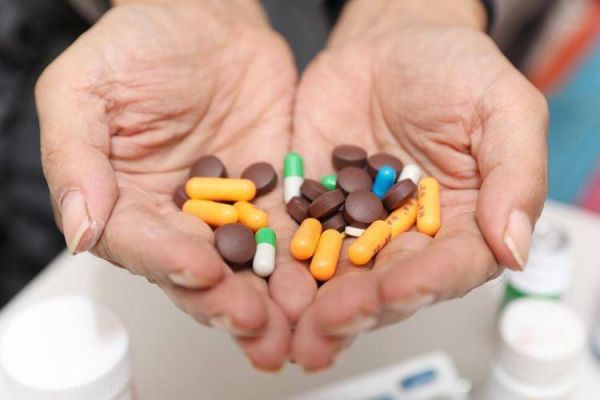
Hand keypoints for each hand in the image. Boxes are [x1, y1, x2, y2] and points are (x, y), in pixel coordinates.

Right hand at [36, 0, 297, 370]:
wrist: (205, 17)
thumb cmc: (138, 44)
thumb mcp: (84, 89)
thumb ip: (73, 158)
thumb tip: (79, 231)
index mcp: (124, 203)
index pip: (142, 246)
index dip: (169, 263)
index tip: (201, 273)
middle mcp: (177, 217)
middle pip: (198, 269)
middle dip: (226, 300)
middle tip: (255, 324)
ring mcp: (228, 210)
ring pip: (248, 263)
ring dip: (270, 296)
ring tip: (294, 321)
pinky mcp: (271, 194)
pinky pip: (289, 228)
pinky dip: (304, 255)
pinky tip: (323, 277)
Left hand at [284, 0, 547, 369]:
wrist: (391, 43)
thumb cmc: (455, 71)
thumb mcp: (502, 110)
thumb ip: (516, 176)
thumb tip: (516, 248)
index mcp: (461, 227)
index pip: (448, 269)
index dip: (425, 284)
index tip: (399, 290)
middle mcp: (406, 239)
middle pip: (385, 286)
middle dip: (356, 308)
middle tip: (329, 324)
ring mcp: (355, 227)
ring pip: (335, 275)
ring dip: (311, 303)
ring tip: (289, 322)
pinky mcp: (314, 208)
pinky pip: (295, 237)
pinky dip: (279, 260)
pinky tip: (263, 278)